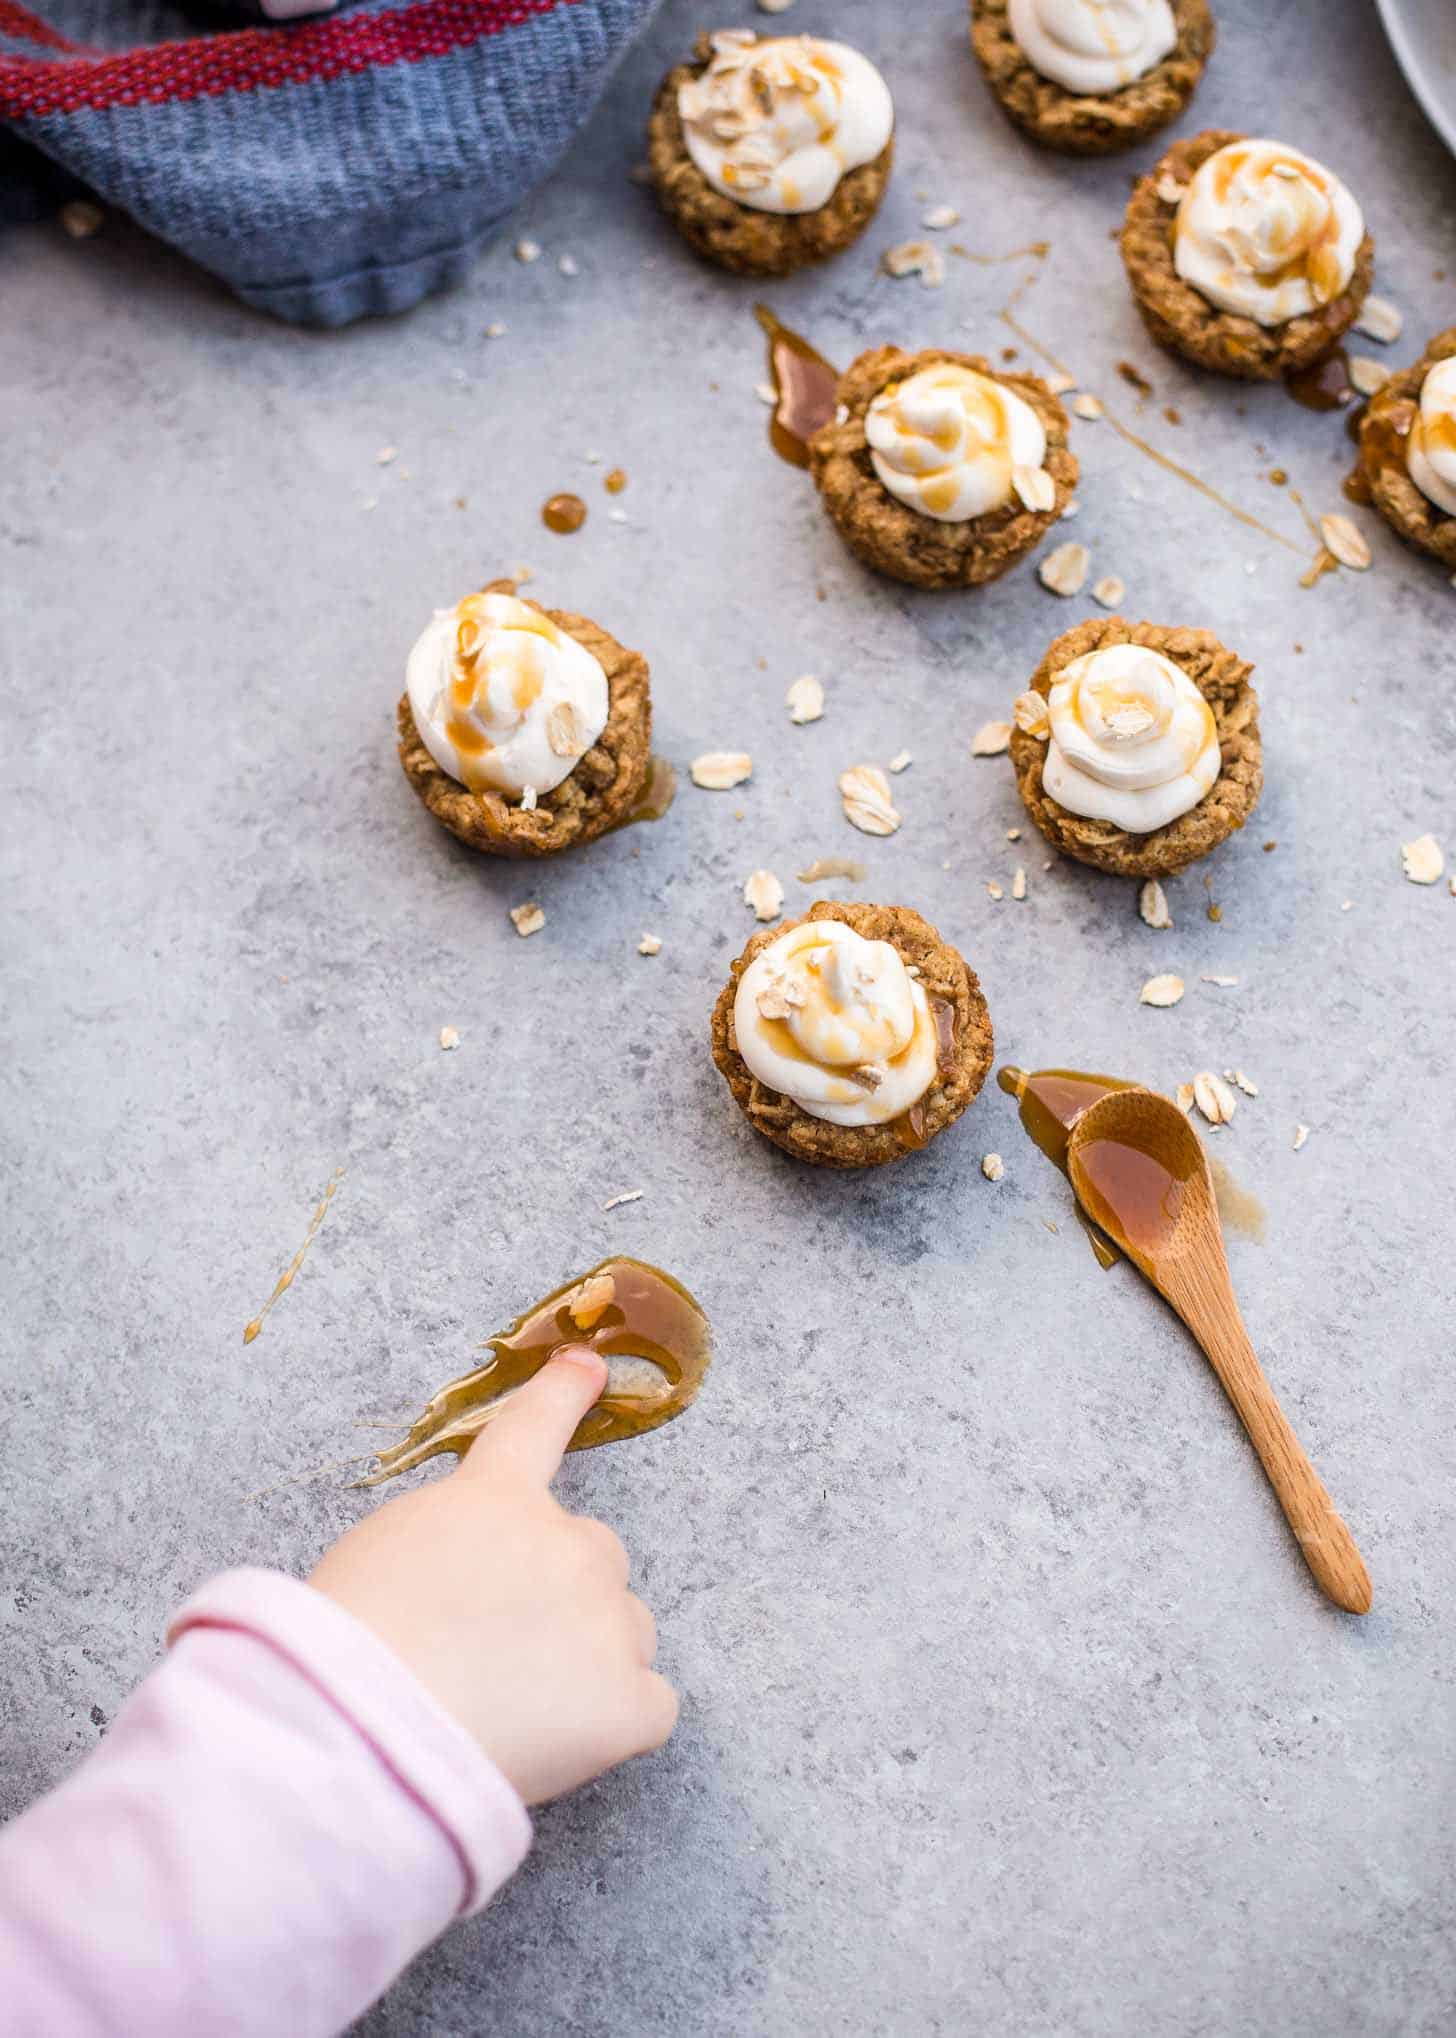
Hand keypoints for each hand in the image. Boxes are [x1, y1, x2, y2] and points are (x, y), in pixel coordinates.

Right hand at [310, 1348, 677, 1804]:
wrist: (365, 1729)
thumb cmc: (342, 1649)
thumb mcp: (382, 1554)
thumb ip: (451, 1546)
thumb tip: (478, 1585)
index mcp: (495, 1501)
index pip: (535, 1427)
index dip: (563, 1394)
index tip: (589, 1366)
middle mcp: (568, 1544)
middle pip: (592, 1557)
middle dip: (558, 1596)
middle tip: (494, 1650)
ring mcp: (608, 1620)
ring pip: (624, 1632)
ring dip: (587, 1661)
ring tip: (510, 1706)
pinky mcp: (630, 1702)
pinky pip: (648, 1706)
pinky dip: (612, 1726)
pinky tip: (555, 1744)